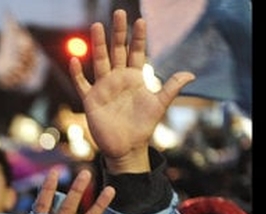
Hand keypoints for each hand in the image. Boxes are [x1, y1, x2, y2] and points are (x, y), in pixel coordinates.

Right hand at [69, 9, 194, 172]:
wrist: (127, 147)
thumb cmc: (143, 127)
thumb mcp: (159, 105)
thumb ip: (171, 88)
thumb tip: (191, 75)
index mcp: (134, 78)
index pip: (137, 52)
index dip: (139, 37)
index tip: (141, 20)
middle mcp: (117, 79)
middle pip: (117, 50)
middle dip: (118, 32)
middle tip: (119, 13)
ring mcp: (103, 88)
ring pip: (100, 61)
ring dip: (98, 44)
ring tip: (97, 26)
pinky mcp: (91, 100)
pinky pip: (82, 84)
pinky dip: (77, 73)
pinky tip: (75, 60)